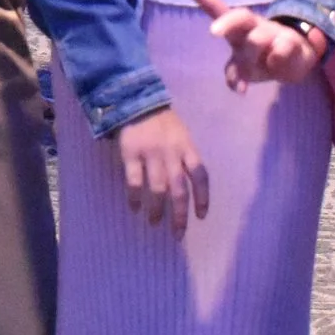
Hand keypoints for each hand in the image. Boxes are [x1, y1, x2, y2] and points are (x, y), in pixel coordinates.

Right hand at [115, 107, 207, 237]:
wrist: (135, 101)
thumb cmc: (161, 122)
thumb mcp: (180, 135)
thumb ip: (184, 157)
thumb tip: (188, 187)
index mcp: (187, 148)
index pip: (200, 176)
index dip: (202, 198)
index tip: (201, 216)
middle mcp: (172, 153)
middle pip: (180, 189)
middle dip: (180, 214)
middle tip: (178, 233)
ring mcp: (151, 154)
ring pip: (158, 189)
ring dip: (157, 210)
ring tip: (155, 223)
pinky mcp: (131, 154)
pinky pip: (135, 181)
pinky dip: (135, 197)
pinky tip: (135, 207)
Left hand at [183, 0, 327, 88]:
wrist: (298, 59)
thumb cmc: (262, 58)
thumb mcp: (244, 69)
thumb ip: (235, 74)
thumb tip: (237, 88)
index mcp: (237, 29)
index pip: (217, 9)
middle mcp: (253, 27)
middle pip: (240, 16)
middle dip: (227, 22)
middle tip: (214, 32)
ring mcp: (273, 33)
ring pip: (258, 38)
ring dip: (252, 55)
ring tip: (257, 68)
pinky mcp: (291, 42)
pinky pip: (282, 49)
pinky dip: (277, 58)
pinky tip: (275, 66)